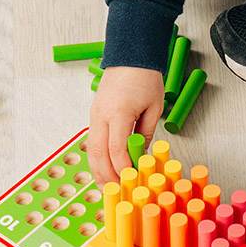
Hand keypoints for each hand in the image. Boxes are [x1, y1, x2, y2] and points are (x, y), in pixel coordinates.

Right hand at [87, 66, 163, 185]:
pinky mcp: (94, 113)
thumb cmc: (145, 76)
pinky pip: (92, 140)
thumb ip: (146, 134)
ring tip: (106, 187)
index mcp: (118, 112)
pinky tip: (103, 168)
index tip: (129, 181)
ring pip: (91, 149)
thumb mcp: (154, 107)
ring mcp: (94, 114)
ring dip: (97, 169)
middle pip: (99, 153)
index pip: (116, 149)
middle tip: (115, 192)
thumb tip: (141, 156)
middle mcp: (101, 114)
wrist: (130, 54)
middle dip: (106, 176)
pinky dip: (96, 157)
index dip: (122, 169)